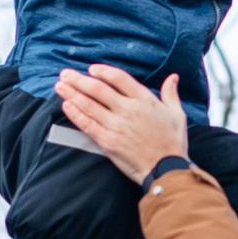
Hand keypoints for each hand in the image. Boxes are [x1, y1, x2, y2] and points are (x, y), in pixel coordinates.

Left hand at [56, 66, 189, 183]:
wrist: (166, 169)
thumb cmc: (173, 142)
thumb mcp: (177, 114)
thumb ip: (171, 94)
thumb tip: (172, 77)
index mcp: (144, 100)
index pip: (119, 78)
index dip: (103, 71)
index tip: (92, 69)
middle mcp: (128, 110)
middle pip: (98, 89)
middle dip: (79, 80)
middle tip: (65, 73)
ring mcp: (116, 125)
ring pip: (89, 105)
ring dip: (72, 94)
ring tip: (60, 85)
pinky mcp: (108, 141)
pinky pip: (88, 124)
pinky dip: (75, 114)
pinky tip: (66, 105)